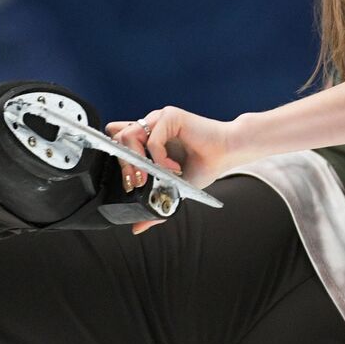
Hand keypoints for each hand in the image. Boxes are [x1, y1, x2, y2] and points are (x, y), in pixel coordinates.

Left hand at [105, 106, 238, 233]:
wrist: (227, 153)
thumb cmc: (204, 165)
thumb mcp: (173, 187)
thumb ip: (154, 202)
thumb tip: (137, 227)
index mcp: (150, 137)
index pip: (117, 137)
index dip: (117, 157)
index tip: (129, 181)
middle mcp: (152, 125)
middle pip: (118, 137)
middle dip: (124, 164)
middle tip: (138, 182)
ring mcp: (160, 119)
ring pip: (129, 135)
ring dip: (139, 161)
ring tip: (154, 175)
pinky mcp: (171, 116)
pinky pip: (152, 140)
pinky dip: (160, 159)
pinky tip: (174, 167)